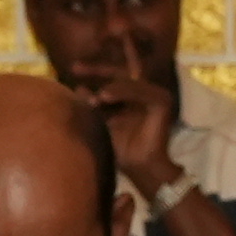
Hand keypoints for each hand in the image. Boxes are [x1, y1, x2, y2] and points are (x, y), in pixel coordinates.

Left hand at [76, 64, 184, 196]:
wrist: (140, 167)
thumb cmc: (121, 148)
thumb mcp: (102, 122)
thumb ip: (93, 104)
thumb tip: (78, 88)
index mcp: (130, 97)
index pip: (112, 76)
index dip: (94, 70)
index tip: (72, 68)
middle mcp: (144, 92)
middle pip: (119, 72)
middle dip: (97, 69)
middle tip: (75, 68)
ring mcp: (156, 95)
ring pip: (129, 82)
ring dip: (111, 87)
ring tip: (97, 97)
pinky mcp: (163, 102)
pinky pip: (141, 91)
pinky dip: (123, 91)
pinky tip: (105, 95)